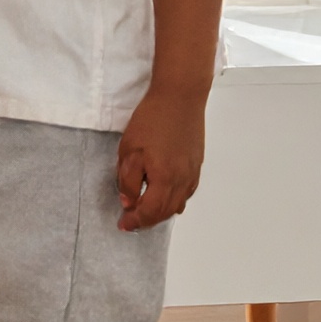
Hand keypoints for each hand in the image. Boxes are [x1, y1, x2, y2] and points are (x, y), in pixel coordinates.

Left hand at [116, 88, 206, 229]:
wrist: (180, 97)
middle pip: (164, 212)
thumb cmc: (152, 119)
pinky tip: (165, 196)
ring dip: (160, 212)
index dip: (134, 221)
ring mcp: (192, 174)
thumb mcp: (129, 150)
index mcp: (164, 179)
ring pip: (177, 204)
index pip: (149, 212)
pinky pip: (186, 193)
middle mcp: (182, 181)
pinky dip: (174, 201)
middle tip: (131, 220)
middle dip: (147, 220)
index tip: (123, 224)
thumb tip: (129, 201)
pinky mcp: (197, 165)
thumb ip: (127, 180)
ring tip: (145, 210)